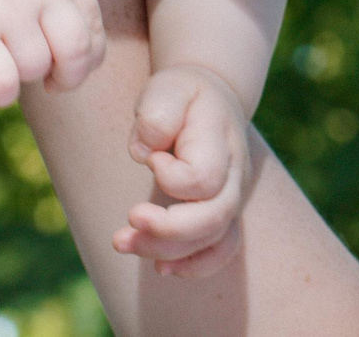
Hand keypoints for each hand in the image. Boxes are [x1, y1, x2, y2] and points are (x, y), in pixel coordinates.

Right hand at [0, 0, 106, 107]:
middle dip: (67, 78)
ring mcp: (5, 8)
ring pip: (35, 68)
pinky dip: (0, 94)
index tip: (62, 64)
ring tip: (1, 60)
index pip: (94, 30)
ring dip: (21, 77)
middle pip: (77, 51)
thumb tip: (76, 55)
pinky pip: (1, 82)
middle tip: (47, 80)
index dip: (85, 59)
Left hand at [113, 65, 251, 277]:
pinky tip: (161, 268)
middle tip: (129, 221)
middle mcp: (235, 173)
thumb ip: (157, 115)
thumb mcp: (167, 89)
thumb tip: (146, 153)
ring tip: (122, 242)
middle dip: (167, 231)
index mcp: (220, 141)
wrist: (212, 98)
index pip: (203, 178)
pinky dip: (195, 265)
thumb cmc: (183, 95)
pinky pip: (222, 249)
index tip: (152, 157)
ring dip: (167, 251)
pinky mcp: (225, 212)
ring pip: (214, 239)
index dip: (171, 178)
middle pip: (213, 218)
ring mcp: (234, 195)